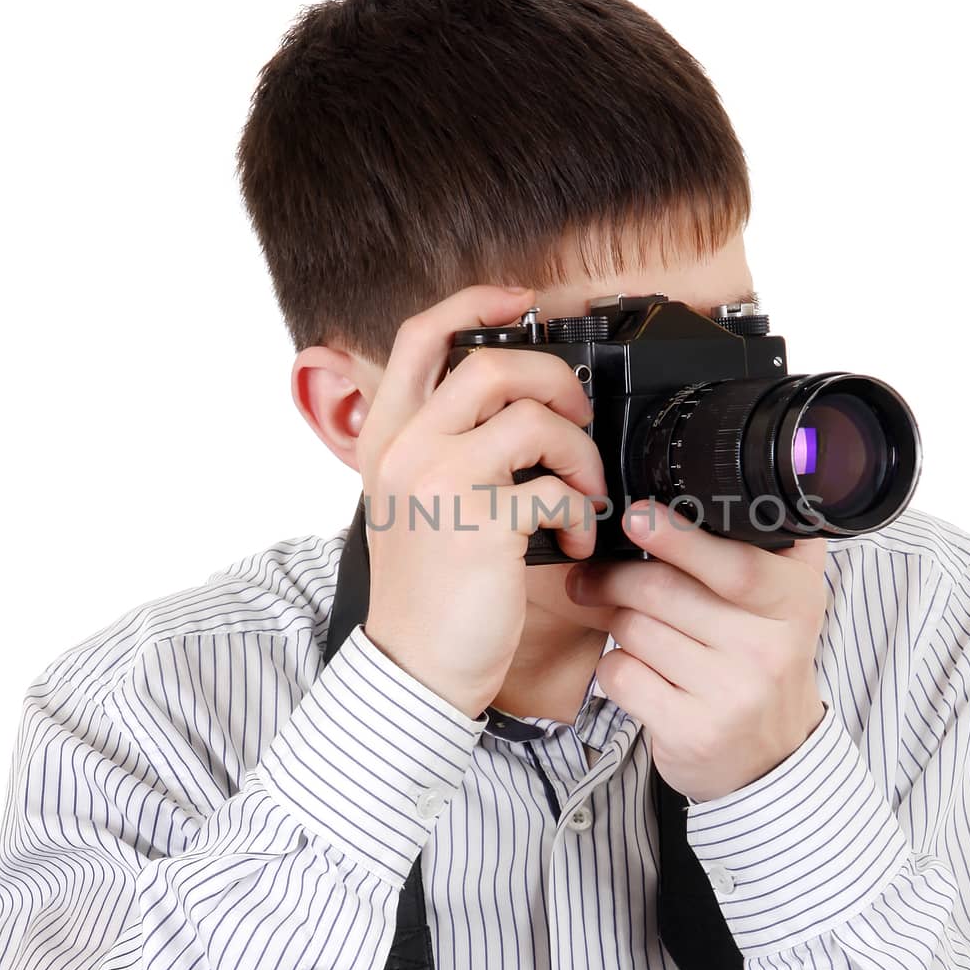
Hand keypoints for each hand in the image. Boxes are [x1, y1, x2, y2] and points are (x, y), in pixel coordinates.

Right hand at [357, 284, 607, 719]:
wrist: (414, 669)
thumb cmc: (426, 593)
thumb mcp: (412, 504)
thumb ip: (443, 449)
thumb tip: (513, 411)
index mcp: (386, 439)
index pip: (419, 338)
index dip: (473, 302)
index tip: (520, 300)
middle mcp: (407, 450)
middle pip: (494, 365)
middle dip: (556, 381)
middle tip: (576, 417)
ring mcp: (441, 482)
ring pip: (535, 420)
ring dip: (580, 454)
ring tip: (582, 493)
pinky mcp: (482, 523)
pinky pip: (557, 487)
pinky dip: (581, 512)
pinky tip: (572, 540)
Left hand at [566, 499, 828, 802]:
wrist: (771, 756)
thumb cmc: (764, 660)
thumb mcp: (788, 598)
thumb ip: (768, 540)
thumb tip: (715, 476)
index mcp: (795, 602)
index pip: (735, 565)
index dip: (679, 538)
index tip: (637, 516)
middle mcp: (768, 649)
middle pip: (664, 592)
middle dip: (616, 576)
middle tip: (590, 573)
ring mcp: (731, 694)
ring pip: (635, 630)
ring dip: (614, 620)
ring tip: (618, 619)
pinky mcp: (691, 731)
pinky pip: (621, 675)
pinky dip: (613, 666)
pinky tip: (633, 668)